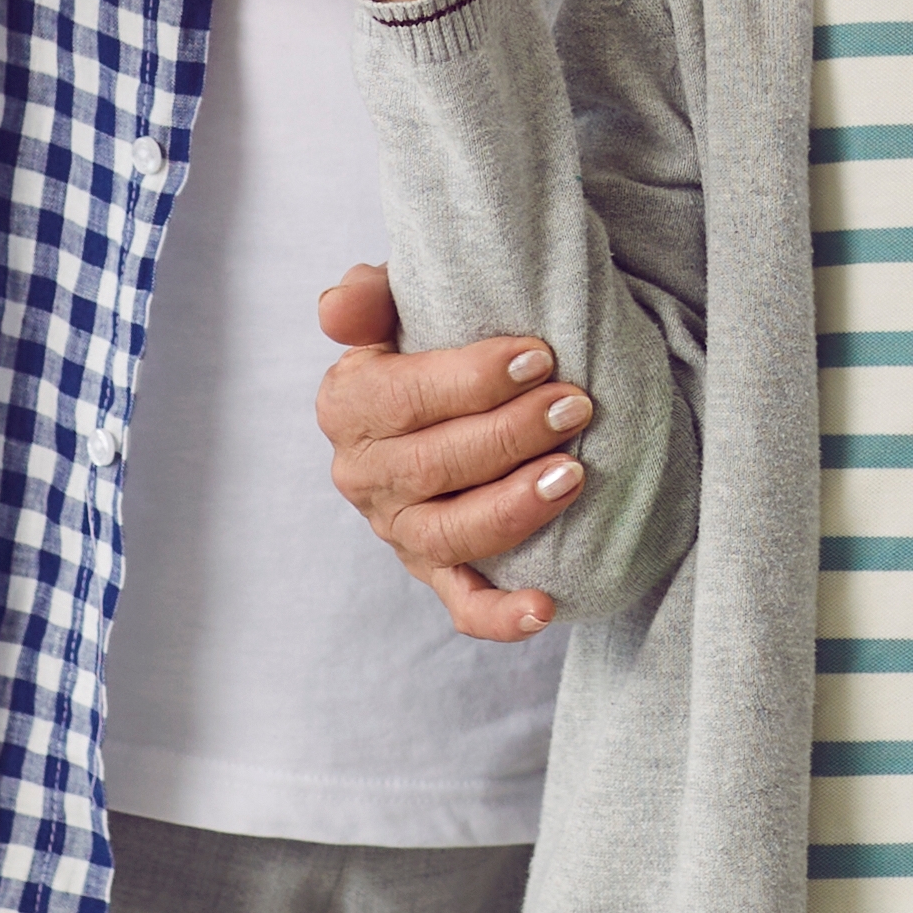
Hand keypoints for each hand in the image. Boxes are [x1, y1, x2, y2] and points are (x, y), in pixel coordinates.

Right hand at [313, 264, 587, 639]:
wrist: (452, 398)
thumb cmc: (430, 343)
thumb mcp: (396, 307)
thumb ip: (367, 298)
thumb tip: (337, 309)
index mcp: (348, 407)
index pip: (401, 398)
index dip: (471, 380)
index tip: (539, 356)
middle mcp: (364, 476)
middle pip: (433, 465)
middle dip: (510, 435)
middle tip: (575, 405)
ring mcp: (400, 531)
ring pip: (451, 534)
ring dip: (514, 508)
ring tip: (574, 475)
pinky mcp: (438, 572)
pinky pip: (464, 605)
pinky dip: (501, 615)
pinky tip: (544, 607)